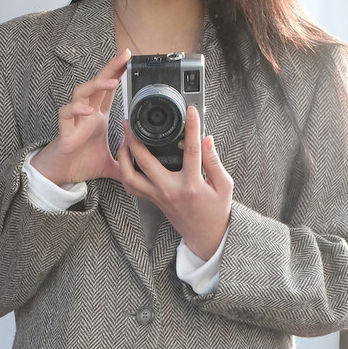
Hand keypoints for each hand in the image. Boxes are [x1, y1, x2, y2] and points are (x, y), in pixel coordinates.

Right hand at [30, 50, 130, 186]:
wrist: (62, 175)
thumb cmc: (81, 164)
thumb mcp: (111, 166)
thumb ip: (125, 165)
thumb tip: (140, 169)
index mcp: (98, 118)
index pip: (109, 91)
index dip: (118, 74)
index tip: (129, 61)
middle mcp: (87, 114)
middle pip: (98, 84)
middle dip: (111, 68)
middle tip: (124, 55)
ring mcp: (75, 120)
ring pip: (82, 93)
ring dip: (96, 85)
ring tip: (111, 82)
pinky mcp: (65, 130)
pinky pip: (67, 113)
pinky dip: (76, 109)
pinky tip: (87, 110)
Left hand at [117, 105, 233, 260]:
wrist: (206, 236)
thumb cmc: (216, 211)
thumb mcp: (224, 186)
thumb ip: (214, 161)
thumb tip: (206, 139)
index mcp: (191, 185)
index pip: (190, 151)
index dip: (191, 128)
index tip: (190, 111)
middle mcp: (170, 190)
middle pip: (145, 162)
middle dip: (135, 140)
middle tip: (130, 122)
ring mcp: (158, 197)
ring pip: (131, 177)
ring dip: (123, 158)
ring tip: (124, 140)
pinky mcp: (153, 201)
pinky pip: (132, 188)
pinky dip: (125, 173)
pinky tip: (126, 159)